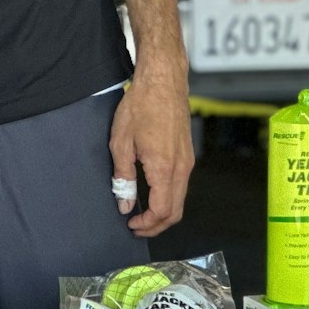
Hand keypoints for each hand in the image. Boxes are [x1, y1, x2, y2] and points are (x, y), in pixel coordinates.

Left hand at [109, 71, 193, 236]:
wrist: (163, 82)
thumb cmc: (142, 106)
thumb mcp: (121, 142)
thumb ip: (123, 177)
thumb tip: (125, 203)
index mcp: (164, 168)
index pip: (161, 211)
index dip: (147, 224)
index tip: (132, 224)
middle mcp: (181, 168)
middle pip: (175, 212)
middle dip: (156, 225)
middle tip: (137, 226)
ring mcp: (187, 161)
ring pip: (180, 200)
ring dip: (163, 212)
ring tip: (143, 213)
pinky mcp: (187, 155)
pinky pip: (181, 185)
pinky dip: (169, 197)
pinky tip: (153, 193)